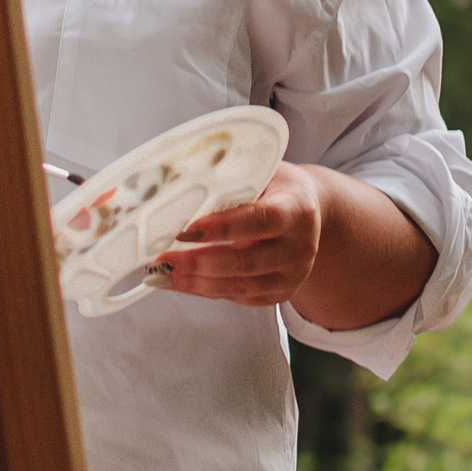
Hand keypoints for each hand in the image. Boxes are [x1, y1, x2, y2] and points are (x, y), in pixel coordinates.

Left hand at [148, 161, 435, 329]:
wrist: (310, 212)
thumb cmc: (276, 187)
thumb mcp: (262, 172)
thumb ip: (230, 181)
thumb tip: (176, 186)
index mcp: (296, 209)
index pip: (258, 221)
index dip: (222, 228)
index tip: (185, 230)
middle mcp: (300, 246)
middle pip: (245, 262)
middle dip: (198, 262)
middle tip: (161, 258)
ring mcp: (292, 274)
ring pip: (239, 286)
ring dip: (195, 282)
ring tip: (161, 273)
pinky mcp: (281, 293)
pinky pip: (239, 298)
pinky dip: (205, 291)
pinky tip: (179, 281)